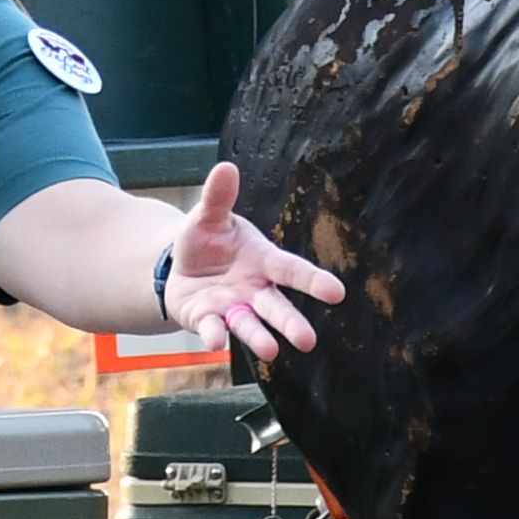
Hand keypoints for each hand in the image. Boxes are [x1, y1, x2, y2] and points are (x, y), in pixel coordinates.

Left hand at [163, 162, 347, 361]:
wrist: (180, 267)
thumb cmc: (207, 241)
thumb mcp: (210, 216)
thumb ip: (219, 197)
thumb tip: (225, 167)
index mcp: (262, 261)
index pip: (291, 270)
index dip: (314, 281)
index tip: (338, 293)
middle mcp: (254, 290)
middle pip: (276, 306)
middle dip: (291, 323)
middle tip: (308, 340)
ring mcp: (232, 308)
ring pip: (250, 325)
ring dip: (260, 338)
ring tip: (271, 351)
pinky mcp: (208, 320)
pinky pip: (213, 328)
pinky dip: (214, 334)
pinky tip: (214, 341)